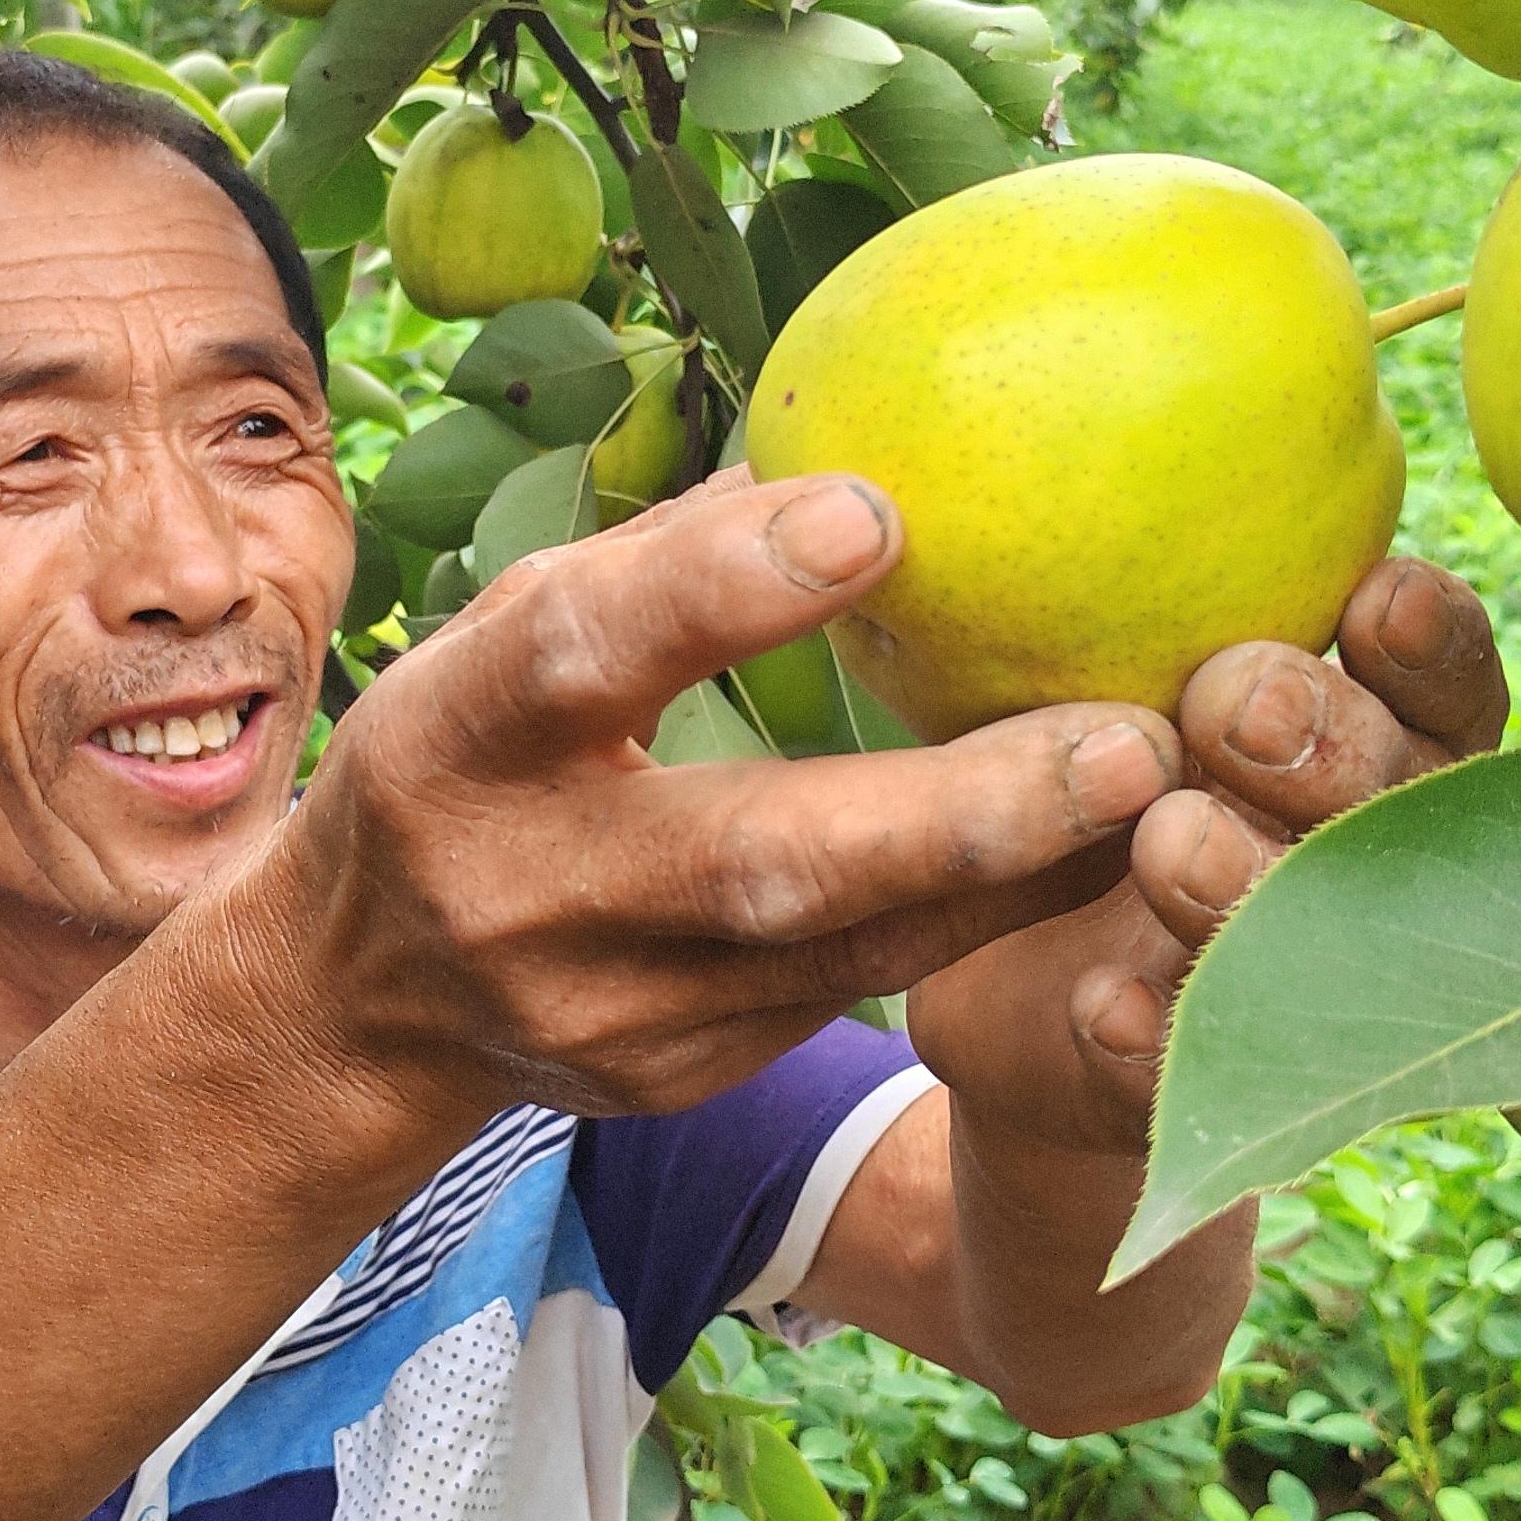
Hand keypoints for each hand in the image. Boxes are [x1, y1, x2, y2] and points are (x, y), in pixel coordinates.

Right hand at [226, 468, 1182, 1131]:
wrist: (361, 998)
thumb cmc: (469, 753)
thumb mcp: (504, 632)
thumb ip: (659, 560)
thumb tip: (846, 446)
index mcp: (458, 732)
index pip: (581, 650)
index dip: (722, 587)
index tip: (882, 513)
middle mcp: (526, 887)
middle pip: (753, 861)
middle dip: (954, 809)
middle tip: (1127, 745)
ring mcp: (607, 1007)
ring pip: (842, 955)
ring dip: (1016, 878)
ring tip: (1159, 800)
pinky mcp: (678, 1074)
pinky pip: (851, 997)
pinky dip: (972, 924)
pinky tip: (1084, 866)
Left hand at [910, 557, 1511, 1158]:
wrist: (1000, 991)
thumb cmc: (1063, 783)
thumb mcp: (1063, 682)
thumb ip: (1083, 605)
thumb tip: (946, 484)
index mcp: (1364, 733)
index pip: (1436, 676)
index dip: (1427, 639)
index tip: (1370, 591)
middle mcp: (1365, 857)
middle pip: (1405, 799)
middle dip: (1334, 746)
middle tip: (1237, 700)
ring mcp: (1295, 985)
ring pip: (1320, 940)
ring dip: (1249, 888)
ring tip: (1169, 843)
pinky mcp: (1187, 1091)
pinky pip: (1183, 1072)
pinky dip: (1145, 1035)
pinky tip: (1102, 1001)